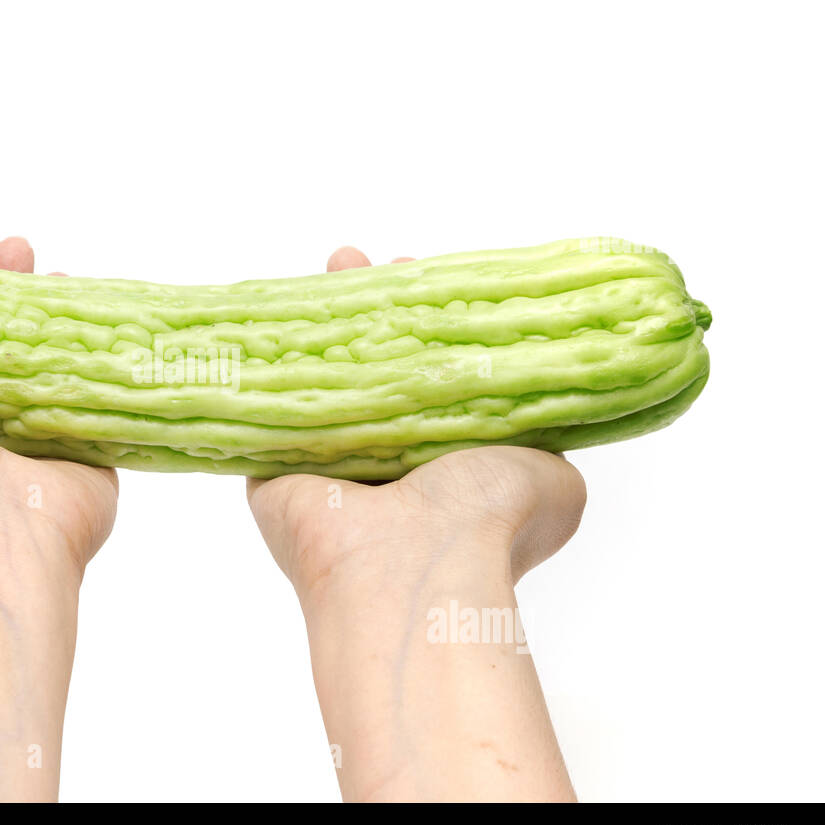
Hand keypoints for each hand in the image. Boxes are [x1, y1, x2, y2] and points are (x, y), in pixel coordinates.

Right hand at [246, 246, 585, 801]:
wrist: (410, 564)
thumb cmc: (486, 520)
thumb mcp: (554, 476)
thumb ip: (551, 442)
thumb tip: (549, 429)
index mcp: (447, 458)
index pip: (436, 371)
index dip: (433, 322)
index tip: (432, 278)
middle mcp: (387, 458)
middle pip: (374, 364)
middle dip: (373, 307)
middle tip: (371, 262)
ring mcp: (327, 459)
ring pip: (324, 373)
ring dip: (328, 318)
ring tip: (340, 260)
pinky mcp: (273, 462)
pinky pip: (270, 396)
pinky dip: (271, 355)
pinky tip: (277, 311)